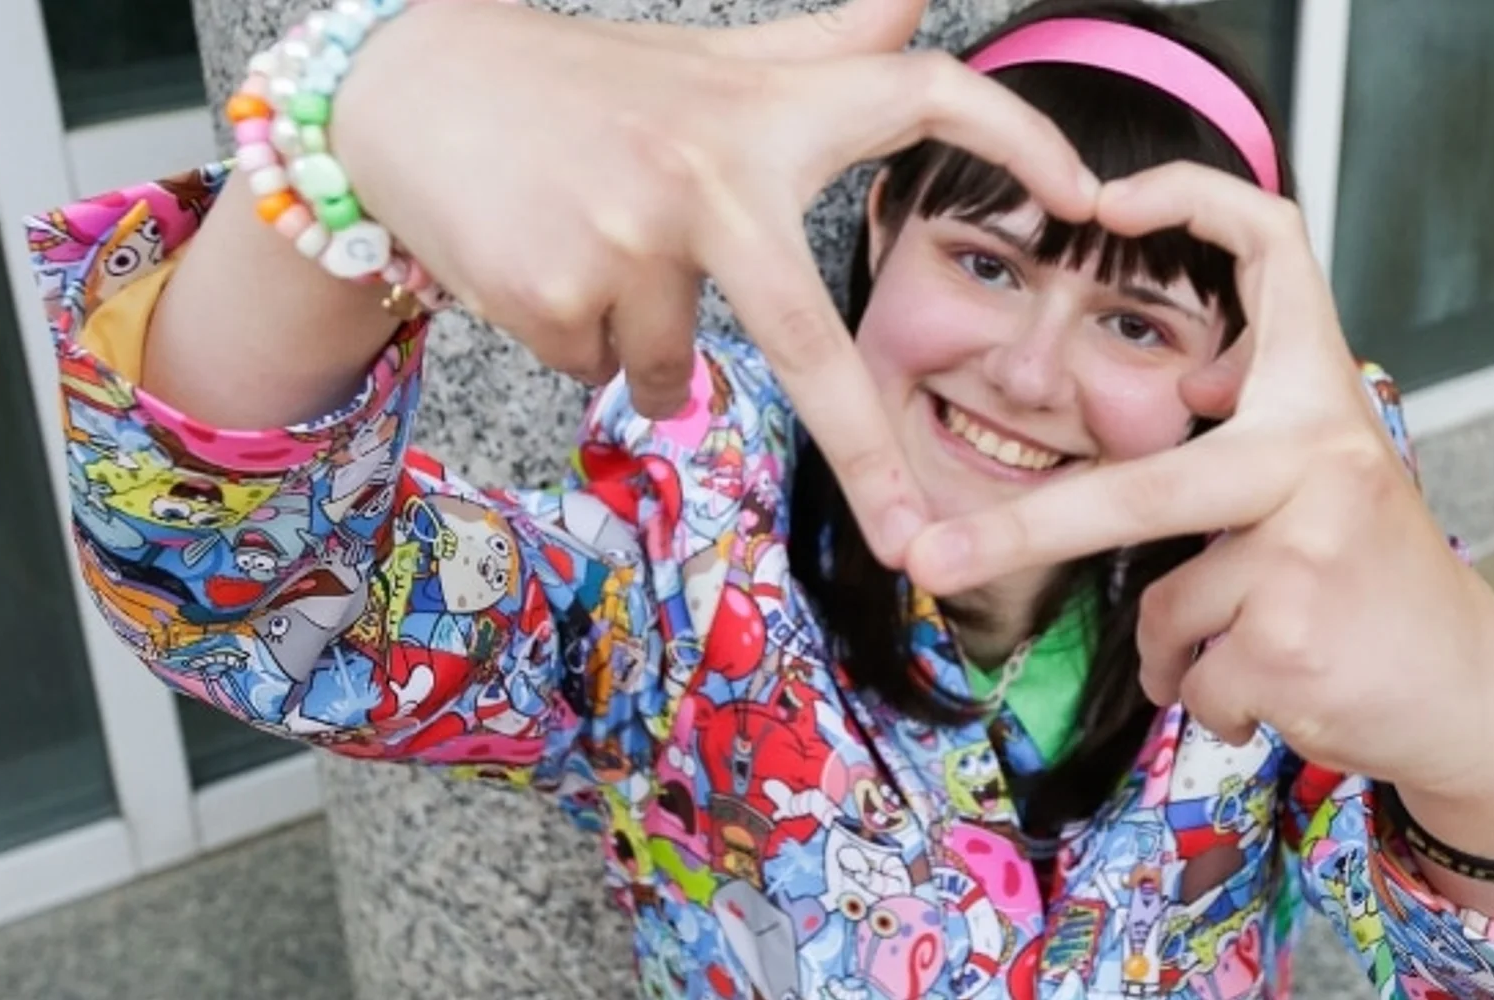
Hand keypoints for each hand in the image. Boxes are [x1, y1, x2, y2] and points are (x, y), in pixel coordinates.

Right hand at [332, 0, 1099, 564]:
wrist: (407, 92)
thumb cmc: (583, 87)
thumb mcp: (712, 64)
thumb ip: (826, 46)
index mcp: (765, 115)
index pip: (917, 94)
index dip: (1012, 134)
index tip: (1086, 196)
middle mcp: (711, 176)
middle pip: (812, 347)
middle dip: (871, 463)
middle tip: (920, 547)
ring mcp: (630, 242)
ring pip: (675, 369)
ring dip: (648, 345)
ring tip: (589, 250)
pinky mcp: (556, 296)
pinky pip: (602, 373)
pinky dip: (582, 346)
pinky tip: (541, 266)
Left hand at [904, 163, 1493, 803]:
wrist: (1471, 697)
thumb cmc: (1378, 584)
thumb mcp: (1332, 482)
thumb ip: (1258, 433)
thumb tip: (1198, 383)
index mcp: (1323, 399)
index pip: (1276, 250)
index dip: (1195, 197)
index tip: (1107, 197)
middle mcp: (1323, 455)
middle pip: (1139, 491)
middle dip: (1023, 534)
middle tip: (926, 562)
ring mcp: (1309, 552)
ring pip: (1163, 612)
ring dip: (1183, 653)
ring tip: (1265, 650)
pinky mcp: (1293, 644)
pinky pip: (1189, 680)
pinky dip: (1211, 701)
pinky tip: (1283, 689)